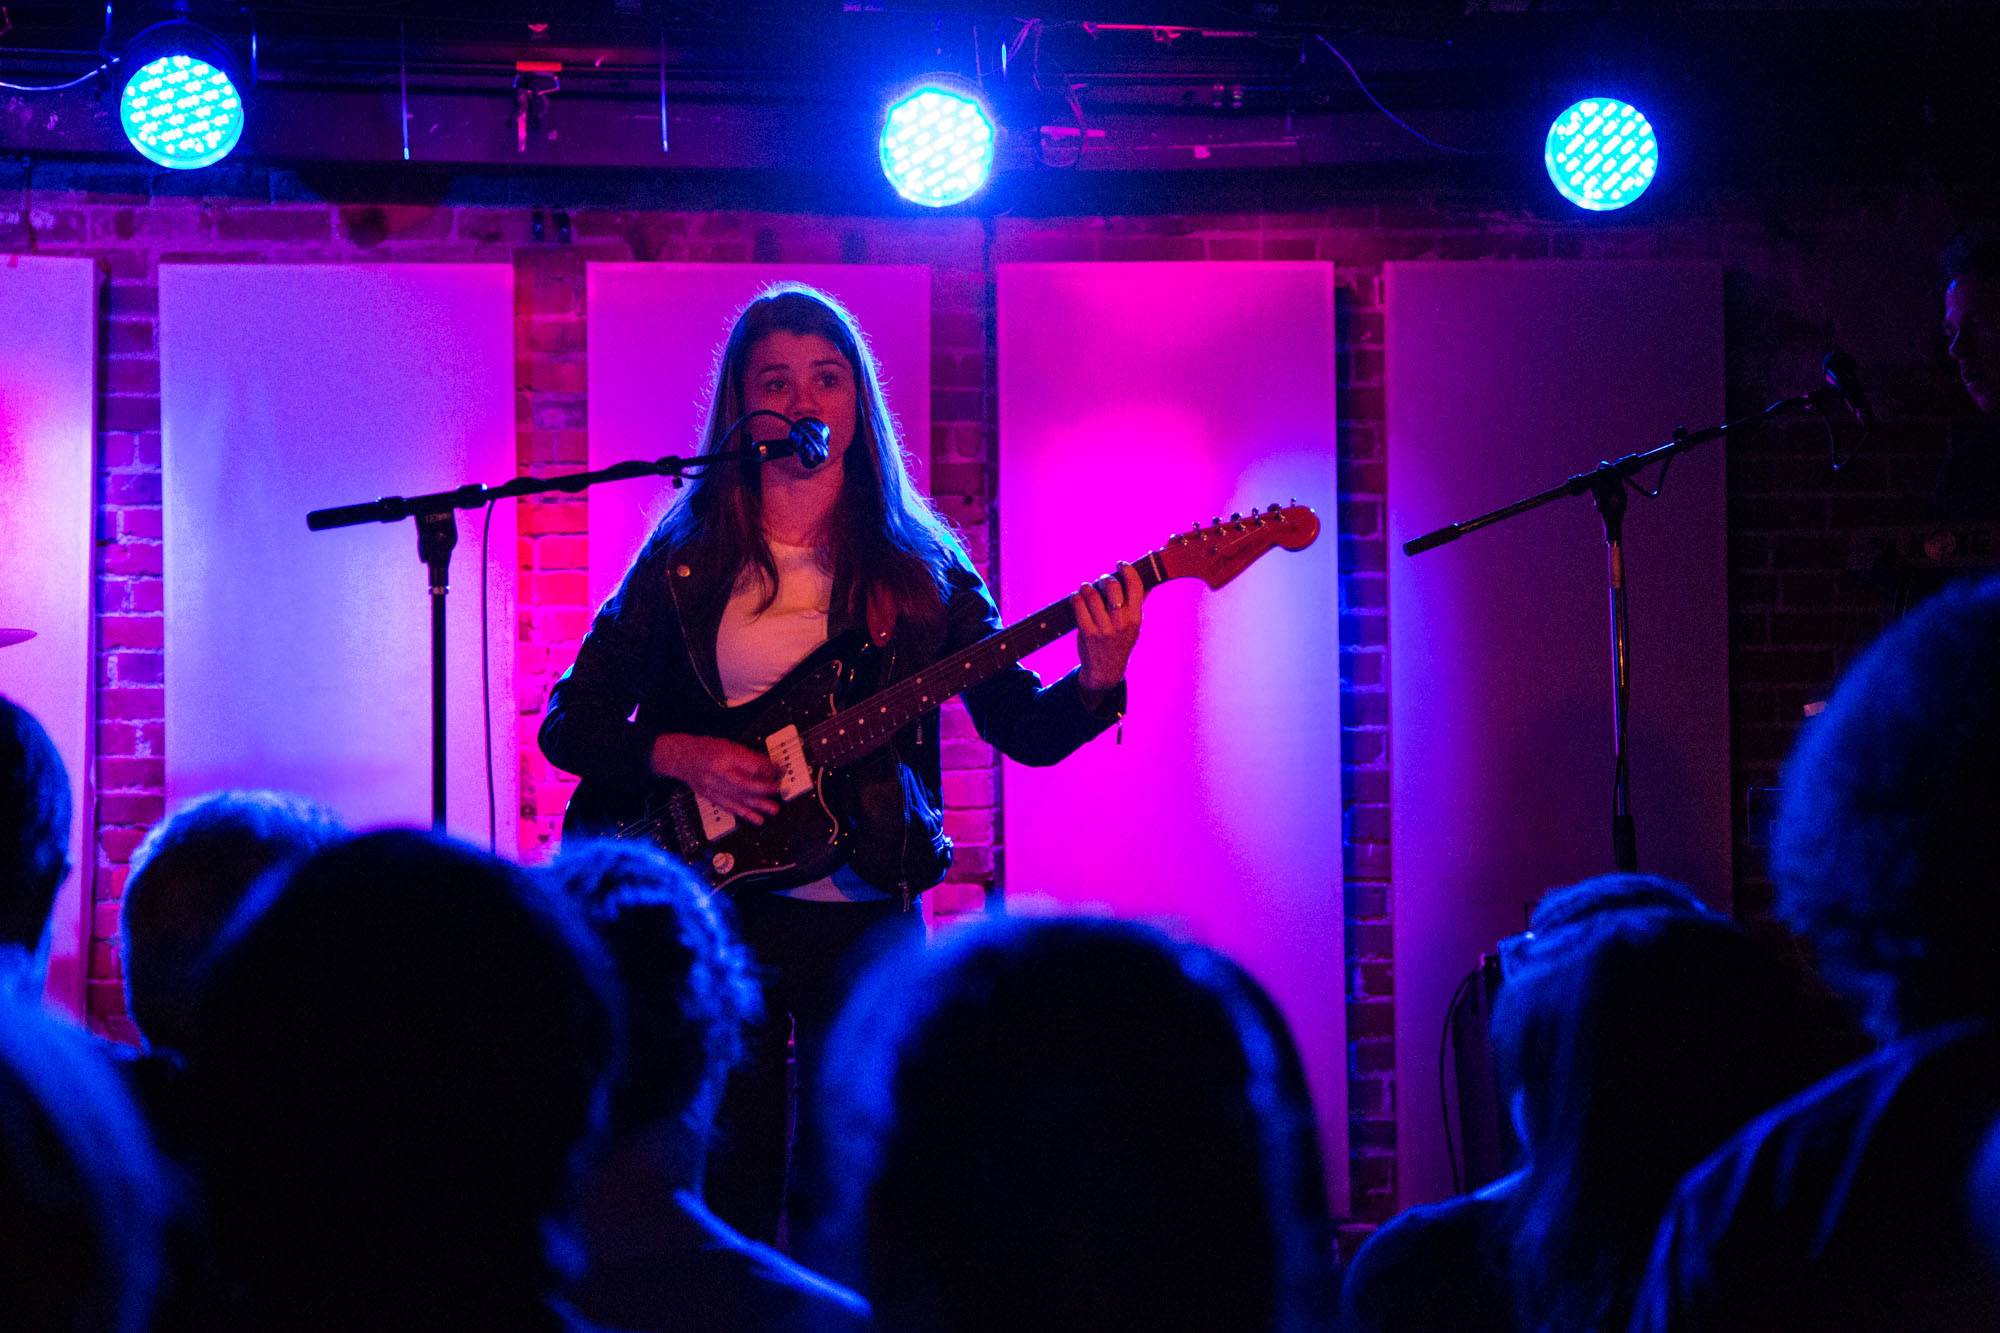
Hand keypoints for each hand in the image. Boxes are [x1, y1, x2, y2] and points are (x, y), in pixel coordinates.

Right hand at [650, 733, 781, 823]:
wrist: (681, 758)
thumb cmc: (706, 749)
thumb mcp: (730, 746)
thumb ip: (749, 757)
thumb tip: (770, 767)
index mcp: (724, 755)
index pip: (751, 764)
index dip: (769, 769)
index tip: (781, 772)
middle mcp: (718, 772)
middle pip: (745, 784)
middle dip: (765, 790)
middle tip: (780, 791)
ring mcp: (712, 786)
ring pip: (738, 798)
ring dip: (758, 806)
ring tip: (773, 810)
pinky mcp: (710, 797)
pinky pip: (729, 807)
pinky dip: (744, 814)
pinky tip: (755, 818)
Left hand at [1073, 561, 1144, 696]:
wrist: (1106, 670)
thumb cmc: (1121, 642)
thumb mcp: (1135, 625)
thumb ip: (1139, 602)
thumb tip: (1148, 579)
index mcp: (1136, 618)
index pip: (1136, 586)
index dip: (1127, 570)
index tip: (1120, 563)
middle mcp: (1121, 622)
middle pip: (1111, 586)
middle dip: (1104, 578)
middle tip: (1101, 580)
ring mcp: (1103, 628)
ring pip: (1091, 593)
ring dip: (1087, 587)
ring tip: (1086, 589)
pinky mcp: (1087, 632)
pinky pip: (1078, 605)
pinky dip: (1076, 597)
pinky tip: (1078, 598)